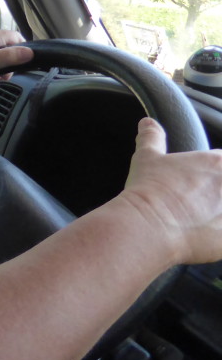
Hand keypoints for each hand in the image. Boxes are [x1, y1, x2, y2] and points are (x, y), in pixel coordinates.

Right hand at [120, 118, 221, 266]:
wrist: (148, 225)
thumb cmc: (148, 190)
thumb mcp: (146, 157)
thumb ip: (152, 137)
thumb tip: (148, 123)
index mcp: (216, 163)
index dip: (213, 174)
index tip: (198, 185)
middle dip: (217, 195)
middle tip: (199, 204)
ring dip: (217, 213)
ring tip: (199, 219)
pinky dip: (217, 236)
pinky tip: (202, 236)